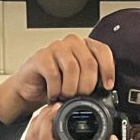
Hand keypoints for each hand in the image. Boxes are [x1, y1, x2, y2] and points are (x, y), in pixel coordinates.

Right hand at [0, 35, 115, 124]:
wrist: (32, 89)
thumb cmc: (56, 84)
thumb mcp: (80, 83)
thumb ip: (93, 81)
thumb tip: (106, 90)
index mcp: (85, 47)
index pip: (103, 51)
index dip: (108, 70)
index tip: (106, 86)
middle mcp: (72, 43)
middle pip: (89, 63)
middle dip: (87, 85)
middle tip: (81, 96)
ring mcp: (56, 47)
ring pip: (72, 68)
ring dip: (71, 88)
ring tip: (66, 96)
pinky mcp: (41, 57)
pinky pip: (54, 74)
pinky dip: (55, 89)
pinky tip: (54, 94)